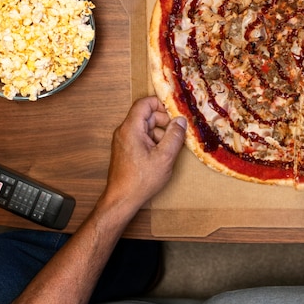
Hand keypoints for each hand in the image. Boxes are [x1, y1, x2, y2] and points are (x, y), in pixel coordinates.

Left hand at [103, 96, 186, 211]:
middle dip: (164, 122)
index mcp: (131, 128)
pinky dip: (154, 142)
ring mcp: (124, 140)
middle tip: (178, 133)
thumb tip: (181, 120)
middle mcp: (124, 131)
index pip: (145, 103)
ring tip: (170, 148)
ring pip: (146, 127)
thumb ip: (174, 136)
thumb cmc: (141, 180)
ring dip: (160, 134)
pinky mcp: (126, 150)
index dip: (161, 104)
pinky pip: (142, 137)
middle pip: (147, 115)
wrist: (122, 199)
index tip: (176, 112)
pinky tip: (162, 155)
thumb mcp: (165, 157)